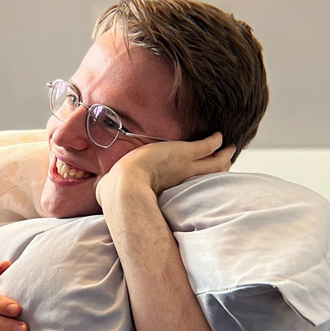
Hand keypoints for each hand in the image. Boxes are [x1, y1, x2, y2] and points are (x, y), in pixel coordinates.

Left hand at [95, 132, 234, 205]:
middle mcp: (181, 182)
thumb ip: (109, 190)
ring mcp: (187, 167)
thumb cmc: (115, 195)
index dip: (196, 183)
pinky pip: (207, 146)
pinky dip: (214, 141)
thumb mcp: (115, 192)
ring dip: (223, 155)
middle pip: (209, 176)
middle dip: (218, 168)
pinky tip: (220, 135)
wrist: (126, 188)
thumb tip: (97, 191)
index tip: (202, 181)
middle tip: (227, 162)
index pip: (187, 187)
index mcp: (168, 191)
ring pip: (214, 162)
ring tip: (232, 150)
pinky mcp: (185, 153)